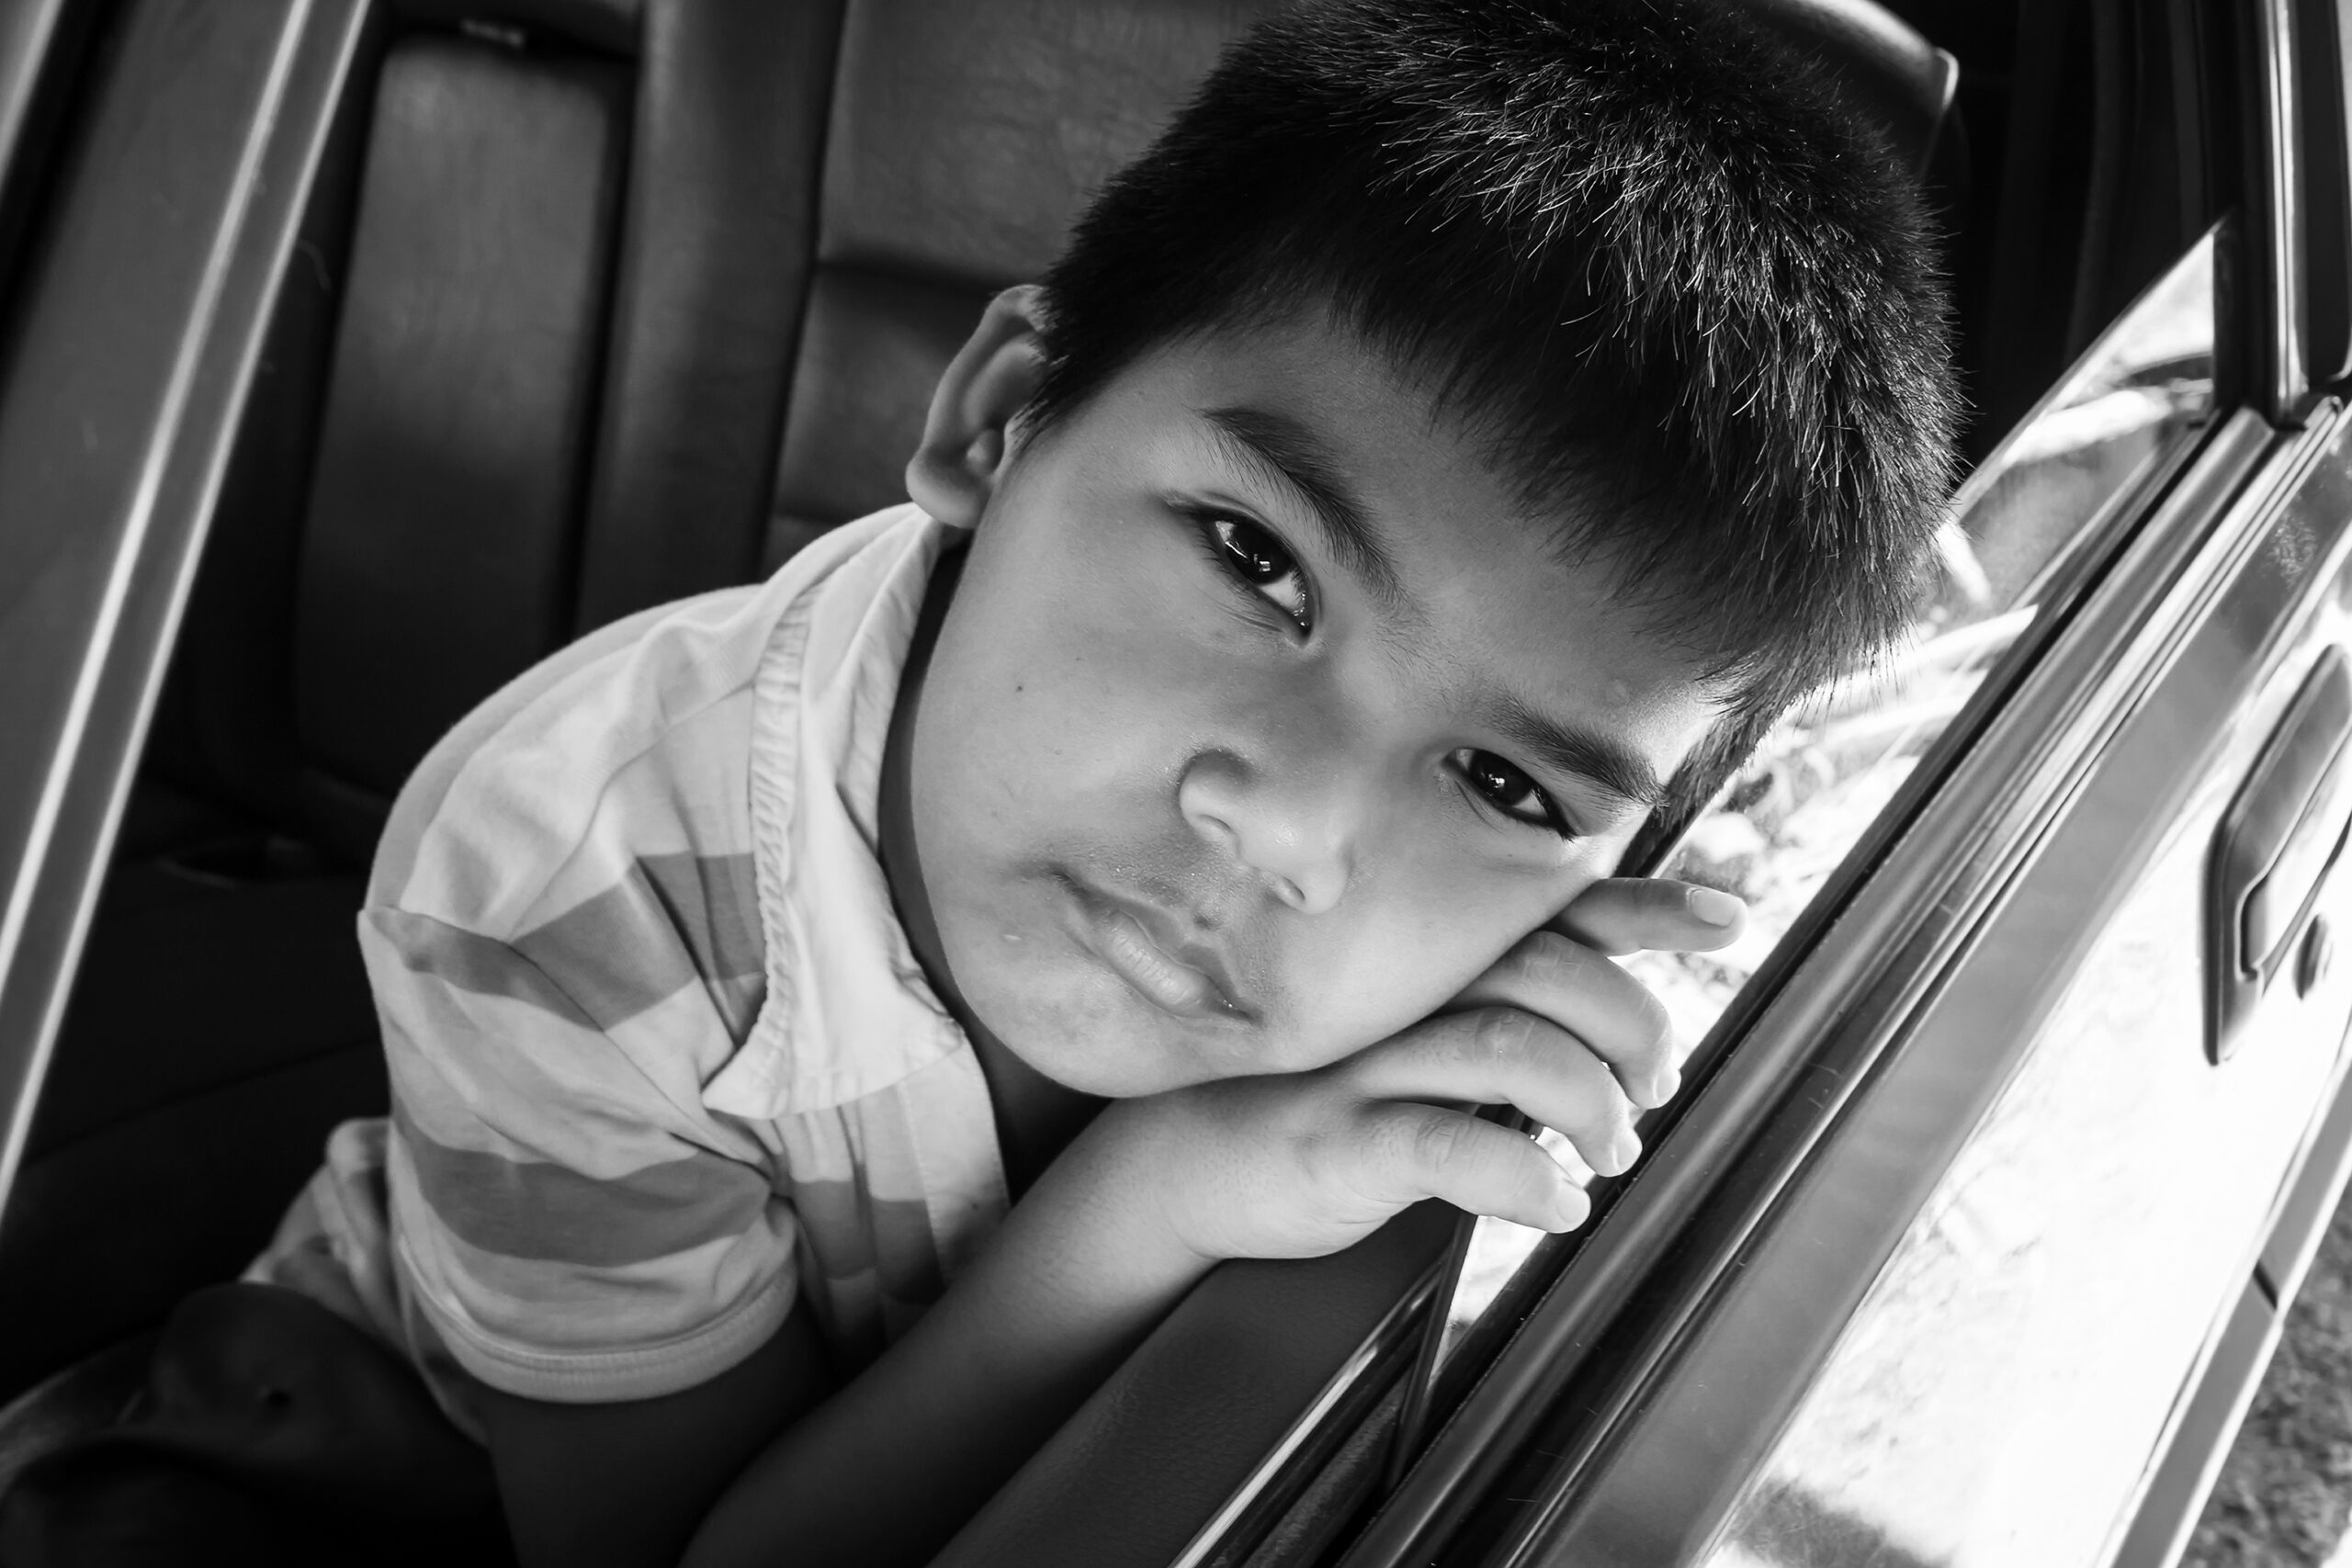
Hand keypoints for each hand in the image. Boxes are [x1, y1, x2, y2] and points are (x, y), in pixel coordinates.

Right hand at [1083, 879, 1745, 1263]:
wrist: (1180, 1159)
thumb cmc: (1315, 1094)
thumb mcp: (1410, 1040)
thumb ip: (1498, 1016)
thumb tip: (1616, 1032)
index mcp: (1427, 963)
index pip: (1549, 913)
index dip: (1644, 908)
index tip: (1729, 916)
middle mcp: (1402, 995)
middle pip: (1545, 971)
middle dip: (1631, 1025)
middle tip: (1655, 1088)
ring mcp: (1366, 1064)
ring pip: (1508, 1049)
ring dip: (1589, 1104)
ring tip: (1610, 1150)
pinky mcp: (1334, 1140)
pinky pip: (1443, 1146)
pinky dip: (1521, 1177)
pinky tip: (1557, 1203)